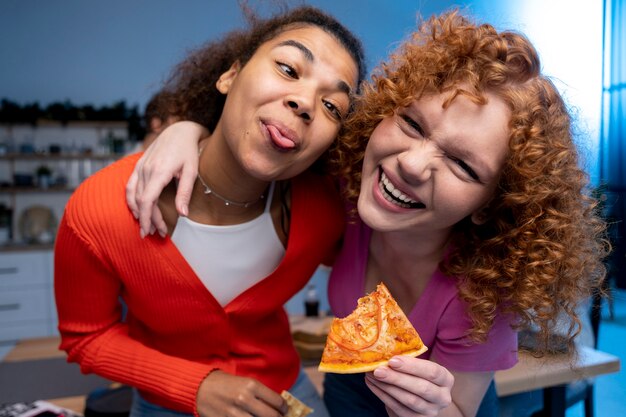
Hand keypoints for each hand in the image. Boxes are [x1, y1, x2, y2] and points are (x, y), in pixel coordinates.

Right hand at [126, 121, 207, 237]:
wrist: (179, 131)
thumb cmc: (188, 151)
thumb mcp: (191, 171)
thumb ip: (185, 193)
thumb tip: (183, 214)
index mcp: (159, 171)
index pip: (147, 201)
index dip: (148, 218)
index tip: (153, 231)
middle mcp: (146, 169)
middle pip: (141, 201)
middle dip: (148, 219)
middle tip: (158, 233)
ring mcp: (140, 167)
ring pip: (133, 195)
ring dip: (139, 212)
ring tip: (148, 226)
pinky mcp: (138, 165)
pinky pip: (130, 185)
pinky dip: (131, 200)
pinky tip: (138, 211)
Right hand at [196, 370, 287, 416]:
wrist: (200, 387)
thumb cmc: (226, 384)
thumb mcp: (245, 382)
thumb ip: (261, 394)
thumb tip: (278, 406)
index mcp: (252, 385)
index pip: (278, 402)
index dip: (284, 409)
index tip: (284, 411)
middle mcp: (245, 398)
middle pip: (272, 416)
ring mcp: (234, 413)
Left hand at [365, 356, 453, 416]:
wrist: (424, 404)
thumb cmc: (420, 379)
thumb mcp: (421, 370)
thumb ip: (409, 362)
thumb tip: (384, 351)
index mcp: (446, 379)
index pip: (432, 371)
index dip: (412, 366)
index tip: (392, 360)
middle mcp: (442, 397)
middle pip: (421, 388)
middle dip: (397, 378)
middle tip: (378, 370)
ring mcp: (430, 411)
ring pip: (409, 400)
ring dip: (387, 387)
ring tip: (372, 375)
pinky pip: (398, 408)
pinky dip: (383, 395)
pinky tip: (373, 384)